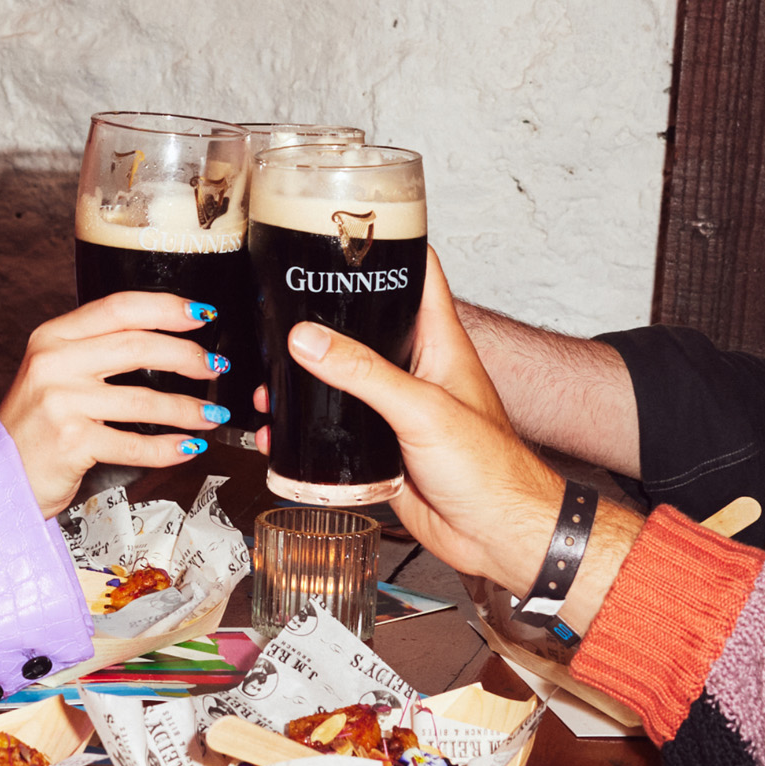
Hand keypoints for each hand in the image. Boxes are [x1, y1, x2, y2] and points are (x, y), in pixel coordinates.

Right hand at [0, 291, 227, 515]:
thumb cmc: (35, 425)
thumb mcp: (54, 372)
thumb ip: (95, 350)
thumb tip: (162, 340)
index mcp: (53, 336)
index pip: (119, 308)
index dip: (167, 307)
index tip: (201, 314)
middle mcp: (54, 363)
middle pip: (137, 346)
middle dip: (187, 356)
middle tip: (214, 367)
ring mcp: (61, 402)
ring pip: (142, 398)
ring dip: (186, 408)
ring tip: (211, 414)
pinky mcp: (72, 442)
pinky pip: (134, 443)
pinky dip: (168, 447)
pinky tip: (188, 446)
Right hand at [281, 256, 562, 590]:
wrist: (497, 537)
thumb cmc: (491, 470)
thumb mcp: (422, 410)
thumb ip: (364, 374)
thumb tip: (310, 339)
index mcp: (439, 342)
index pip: (416, 273)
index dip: (387, 244)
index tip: (346, 228)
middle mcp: (416, 369)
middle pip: (364, 326)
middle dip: (321, 319)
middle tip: (277, 310)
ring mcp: (396, 409)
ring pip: (342, 381)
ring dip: (305, 381)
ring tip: (267, 382)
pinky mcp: (380, 449)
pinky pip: (335, 432)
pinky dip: (305, 430)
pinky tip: (281, 433)